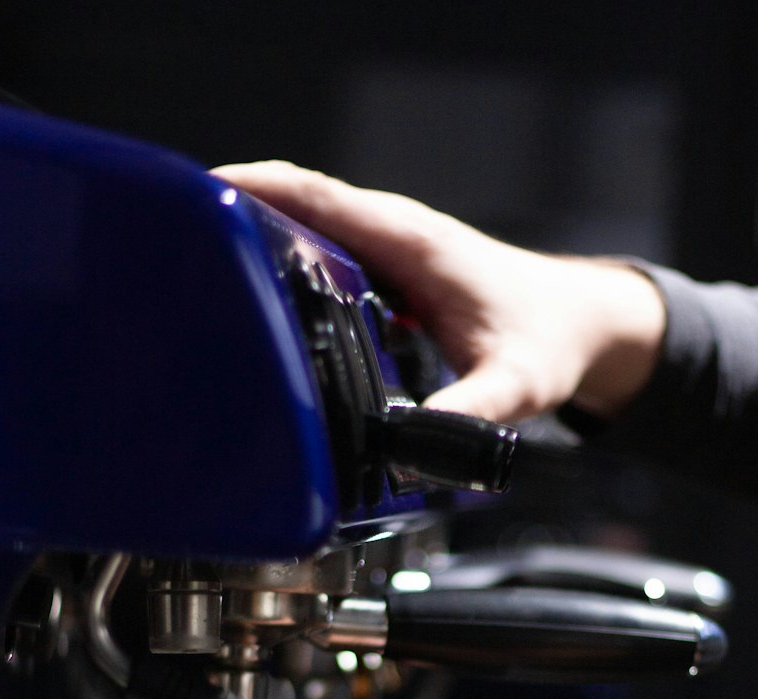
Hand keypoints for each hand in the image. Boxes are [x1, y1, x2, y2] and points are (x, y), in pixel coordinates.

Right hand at [213, 160, 665, 422]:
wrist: (580, 327)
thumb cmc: (548, 342)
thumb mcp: (513, 387)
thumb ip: (464, 416)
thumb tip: (410, 446)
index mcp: (407, 240)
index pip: (309, 194)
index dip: (246, 194)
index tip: (191, 209)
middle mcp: (390, 233)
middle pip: (289, 208)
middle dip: (232, 226)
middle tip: (177, 265)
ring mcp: (386, 251)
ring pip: (303, 234)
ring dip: (254, 251)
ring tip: (201, 290)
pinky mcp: (387, 274)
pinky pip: (322, 261)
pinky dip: (286, 275)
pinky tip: (262, 315)